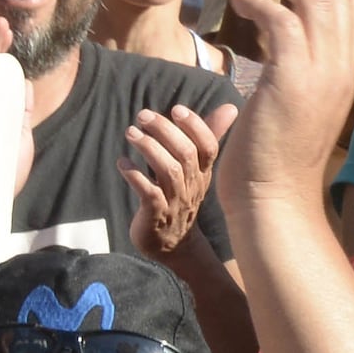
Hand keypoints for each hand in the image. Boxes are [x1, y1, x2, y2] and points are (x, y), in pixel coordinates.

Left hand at [122, 101, 235, 261]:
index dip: (195, 126)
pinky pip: (148, 193)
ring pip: (168, 171)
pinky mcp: (155, 214)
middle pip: (185, 154)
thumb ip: (209, 137)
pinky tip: (122, 162)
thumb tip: (231, 108)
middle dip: (164, 130)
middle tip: (143, 115)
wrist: (173, 244)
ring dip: (148, 148)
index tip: (177, 109)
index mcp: (203, 172)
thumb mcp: (198, 169)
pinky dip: (135, 175)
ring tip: (131, 132)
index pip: (208, 146)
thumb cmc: (182, 197)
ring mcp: (175, 201)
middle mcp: (193, 185)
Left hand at [223, 0, 353, 195]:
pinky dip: (262, 3)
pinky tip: (241, 0)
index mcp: (345, 70)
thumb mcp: (296, 105)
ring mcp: (322, 72)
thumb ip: (296, 71)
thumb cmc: (274, 159)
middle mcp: (341, 65)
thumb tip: (278, 48)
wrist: (274, 199)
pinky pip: (283, 23)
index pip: (348, 5)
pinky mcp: (294, 79)